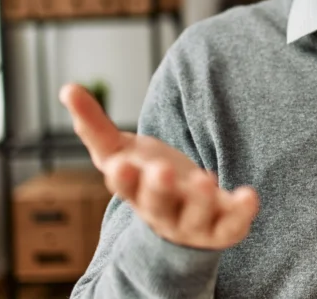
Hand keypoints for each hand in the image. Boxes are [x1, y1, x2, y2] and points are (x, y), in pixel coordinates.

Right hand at [60, 83, 259, 249]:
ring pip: (194, 217)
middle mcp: (162, 210)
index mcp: (135, 191)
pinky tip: (249, 195)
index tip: (120, 164)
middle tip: (162, 171)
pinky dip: (241, 214)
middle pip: (157, 204)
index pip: (124, 187)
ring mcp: (192, 222)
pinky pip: (231, 226)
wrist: (181, 224)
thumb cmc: (148, 179)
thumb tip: (67, 88)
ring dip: (199, 200)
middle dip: (159, 189)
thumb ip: (94, 125)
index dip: (123, 178)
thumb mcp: (120, 152)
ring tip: (205, 179)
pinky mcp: (222, 227)